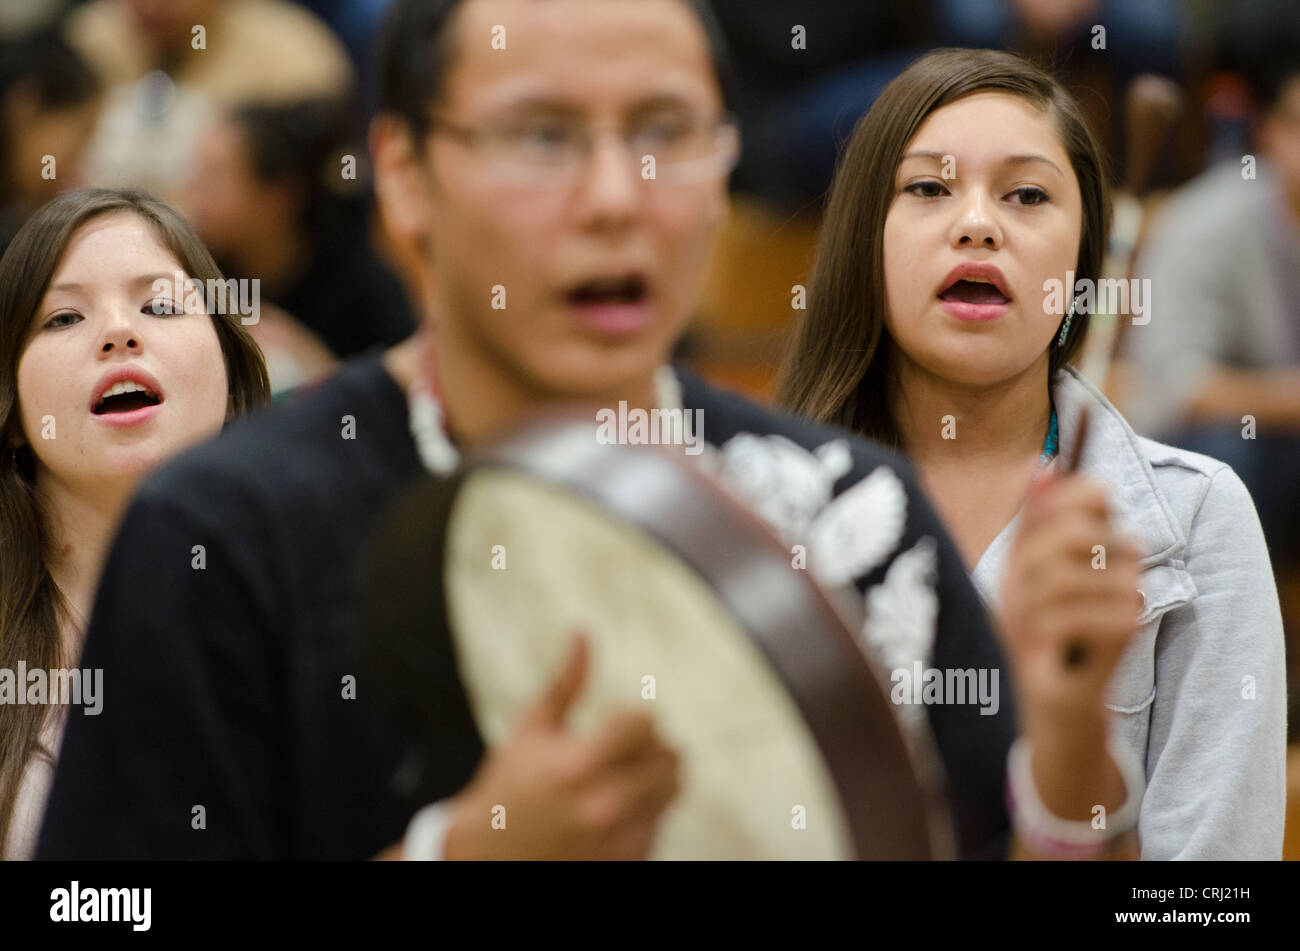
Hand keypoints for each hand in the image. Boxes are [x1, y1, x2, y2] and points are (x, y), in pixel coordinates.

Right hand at [442, 635, 680, 859]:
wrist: (491, 854)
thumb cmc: (510, 782)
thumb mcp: (530, 729)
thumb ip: (564, 682)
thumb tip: (583, 632)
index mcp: (576, 766)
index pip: (646, 723)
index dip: (635, 717)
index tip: (616, 724)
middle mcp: (602, 805)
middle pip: (670, 756)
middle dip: (651, 745)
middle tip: (622, 749)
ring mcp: (617, 839)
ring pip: (673, 788)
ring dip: (654, 776)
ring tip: (621, 776)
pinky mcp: (627, 859)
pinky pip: (662, 820)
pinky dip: (647, 810)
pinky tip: (615, 810)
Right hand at [999, 470, 1141, 746]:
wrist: (1056, 718)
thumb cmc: (1065, 640)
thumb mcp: (1061, 579)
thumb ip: (1051, 525)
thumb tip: (1045, 465)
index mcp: (1011, 573)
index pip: (1035, 518)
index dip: (1073, 498)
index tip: (1104, 497)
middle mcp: (1009, 601)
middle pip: (1053, 546)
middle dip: (1101, 538)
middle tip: (1129, 549)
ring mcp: (1025, 637)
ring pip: (1081, 583)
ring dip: (1121, 583)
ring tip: (1130, 594)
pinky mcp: (1051, 673)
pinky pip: (1101, 624)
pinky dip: (1125, 617)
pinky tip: (1128, 622)